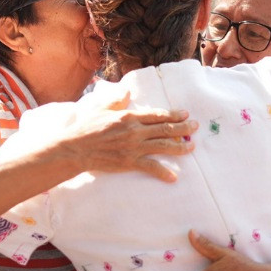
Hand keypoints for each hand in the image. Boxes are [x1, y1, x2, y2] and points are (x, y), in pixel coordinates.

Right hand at [62, 91, 197, 181]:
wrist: (75, 148)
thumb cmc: (86, 127)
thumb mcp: (101, 108)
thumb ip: (117, 100)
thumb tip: (128, 93)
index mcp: (130, 117)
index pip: (157, 114)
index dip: (173, 114)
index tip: (185, 114)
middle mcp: (135, 131)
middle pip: (165, 129)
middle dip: (183, 128)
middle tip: (195, 127)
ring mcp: (133, 147)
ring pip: (163, 146)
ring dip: (180, 147)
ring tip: (191, 147)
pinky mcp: (129, 162)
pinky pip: (151, 167)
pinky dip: (163, 172)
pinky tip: (174, 177)